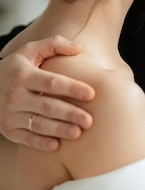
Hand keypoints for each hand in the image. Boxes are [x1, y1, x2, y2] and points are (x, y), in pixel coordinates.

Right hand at [0, 36, 94, 150]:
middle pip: (47, 106)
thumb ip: (54, 44)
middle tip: (89, 120)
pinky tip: (57, 145)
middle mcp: (15, 95)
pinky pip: (26, 138)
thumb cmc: (15, 68)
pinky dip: (40, 143)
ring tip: (78, 133)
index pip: (51, 82)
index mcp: (24, 75)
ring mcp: (10, 114)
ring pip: (38, 124)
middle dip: (69, 113)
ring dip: (58, 130)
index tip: (92, 93)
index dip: (72, 88)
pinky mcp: (7, 130)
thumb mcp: (29, 51)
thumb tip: (79, 48)